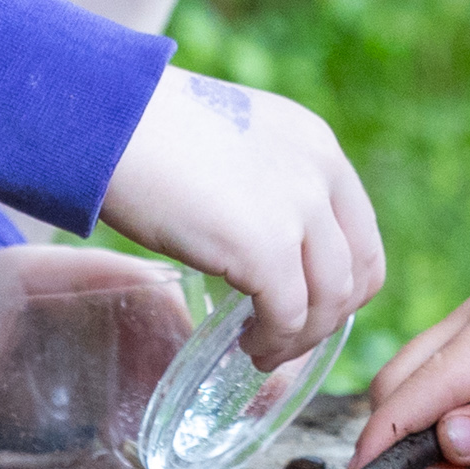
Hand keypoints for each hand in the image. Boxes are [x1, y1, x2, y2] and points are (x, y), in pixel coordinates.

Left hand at [0, 240, 176, 427]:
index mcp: (56, 272)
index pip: (131, 274)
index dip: (169, 304)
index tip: (193, 346)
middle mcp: (86, 294)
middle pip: (158, 310)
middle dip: (184, 353)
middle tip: (195, 406)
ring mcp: (92, 325)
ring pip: (154, 341)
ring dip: (173, 379)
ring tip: (182, 428)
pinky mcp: (88, 355)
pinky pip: (134, 366)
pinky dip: (150, 394)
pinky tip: (154, 434)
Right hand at [94, 63, 383, 366]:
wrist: (109, 119)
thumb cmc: (147, 131)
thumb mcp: (235, 143)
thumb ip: (267, 181)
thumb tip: (265, 238)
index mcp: (317, 147)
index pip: (360, 232)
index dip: (341, 280)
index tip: (306, 303)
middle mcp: (321, 175)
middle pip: (358, 271)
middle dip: (329, 316)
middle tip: (289, 336)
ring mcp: (298, 210)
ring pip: (330, 300)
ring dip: (301, 338)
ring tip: (264, 349)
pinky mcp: (266, 248)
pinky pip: (288, 316)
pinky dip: (274, 342)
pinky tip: (248, 345)